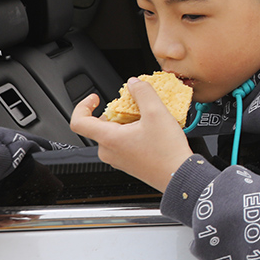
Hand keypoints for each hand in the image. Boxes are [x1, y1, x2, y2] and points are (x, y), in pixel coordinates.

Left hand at [69, 80, 193, 192]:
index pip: (79, 122)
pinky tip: (152, 130)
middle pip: (102, 124)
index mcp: (109, 139)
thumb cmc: (167, 152)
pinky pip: (123, 143)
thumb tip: (134, 83)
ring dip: (128, 122)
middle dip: (117, 112)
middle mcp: (109, 151)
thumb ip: (143, 92)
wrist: (179, 176)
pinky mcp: (128, 163)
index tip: (95, 98)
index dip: (83, 105)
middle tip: (136, 106)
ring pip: (114, 133)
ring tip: (149, 119)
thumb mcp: (157, 113)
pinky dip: (133, 132)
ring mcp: (118, 159)